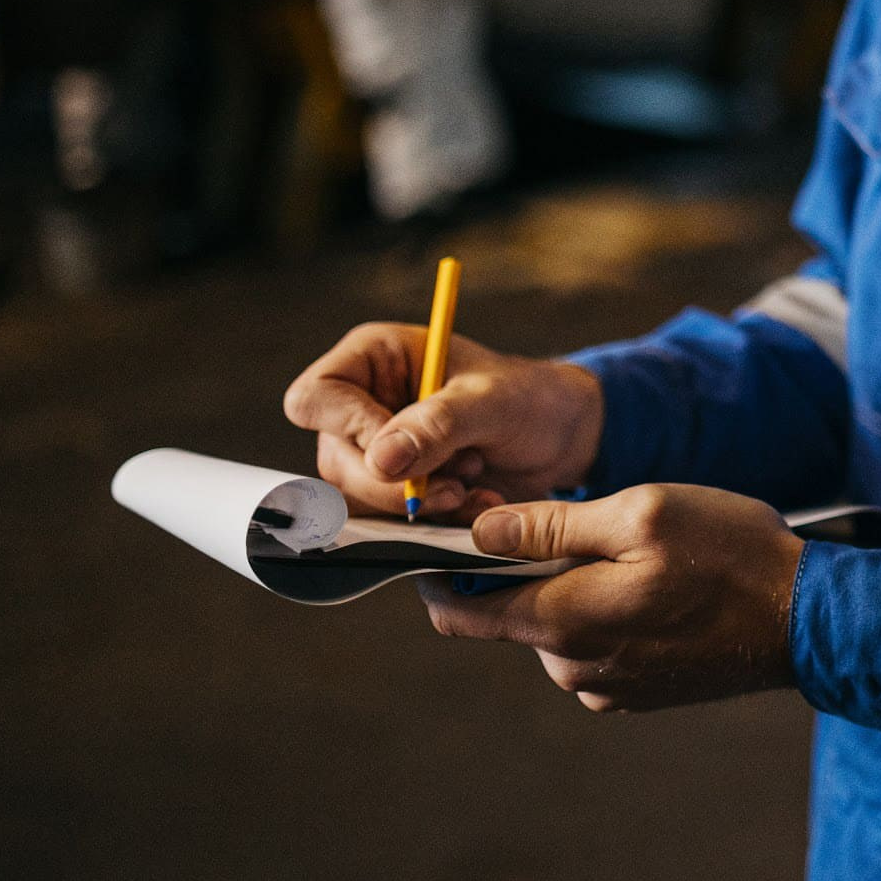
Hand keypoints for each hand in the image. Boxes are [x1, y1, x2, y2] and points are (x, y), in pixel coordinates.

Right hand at [283, 324, 603, 519]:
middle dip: (394, 485)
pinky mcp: (399, 490)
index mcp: (373, 359)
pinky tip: (478, 501)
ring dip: (420, 505)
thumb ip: (439, 425)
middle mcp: (364, 405)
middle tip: (457, 482)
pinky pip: (392, 522)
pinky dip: (437, 520)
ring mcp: (377, 451)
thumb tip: (380, 459)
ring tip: (474, 483)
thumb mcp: (492, 401)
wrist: (565, 434)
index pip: (316, 399)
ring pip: (360, 499)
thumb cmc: (530, 396)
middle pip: (335, 462)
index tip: (402, 450)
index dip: (348, 429)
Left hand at [417, 485, 805, 713]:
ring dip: (579, 588)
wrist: (808, 619)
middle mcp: (571, 667)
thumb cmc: (729, 552)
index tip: (456, 533)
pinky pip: (596, 648)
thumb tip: (478, 532)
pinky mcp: (637, 694)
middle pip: (513, 611)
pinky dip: (611, 614)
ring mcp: (606, 688)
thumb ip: (551, 525)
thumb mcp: (641, 513)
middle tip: (594, 522)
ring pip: (559, 626)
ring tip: (644, 556)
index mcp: (561, 619)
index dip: (443, 570)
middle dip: (532, 567)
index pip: (457, 611)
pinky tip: (662, 589)